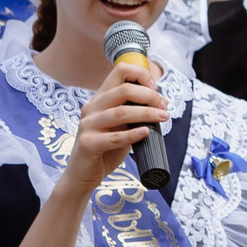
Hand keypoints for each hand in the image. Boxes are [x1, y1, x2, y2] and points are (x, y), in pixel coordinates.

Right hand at [58, 59, 167, 192]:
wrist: (83, 174)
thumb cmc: (104, 150)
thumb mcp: (119, 126)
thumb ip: (132, 113)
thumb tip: (160, 104)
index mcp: (99, 99)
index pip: (120, 71)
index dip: (141, 75)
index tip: (156, 89)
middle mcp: (91, 108)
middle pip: (123, 90)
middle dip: (149, 96)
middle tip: (163, 107)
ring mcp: (87, 125)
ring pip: (121, 112)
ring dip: (147, 114)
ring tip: (163, 118)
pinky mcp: (88, 144)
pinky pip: (114, 137)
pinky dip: (133, 134)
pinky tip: (146, 133)